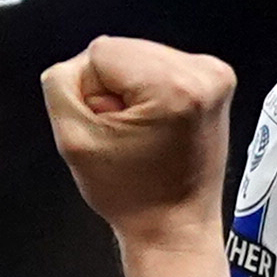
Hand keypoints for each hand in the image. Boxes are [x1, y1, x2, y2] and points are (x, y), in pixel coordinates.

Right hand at [40, 36, 235, 242]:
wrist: (175, 226)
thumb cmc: (132, 196)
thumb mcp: (73, 140)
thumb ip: (60, 85)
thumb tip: (76, 66)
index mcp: (175, 86)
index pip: (99, 53)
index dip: (90, 92)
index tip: (109, 129)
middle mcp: (204, 73)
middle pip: (123, 50)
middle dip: (112, 89)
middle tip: (125, 135)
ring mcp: (215, 76)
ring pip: (139, 56)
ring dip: (130, 91)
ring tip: (141, 133)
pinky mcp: (216, 81)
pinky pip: (160, 67)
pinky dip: (149, 92)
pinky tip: (155, 126)